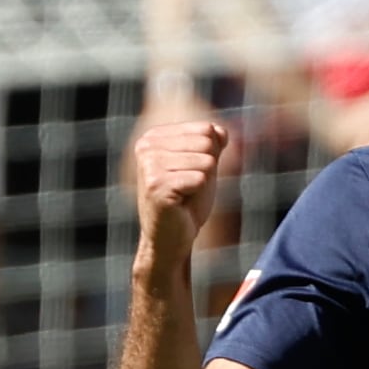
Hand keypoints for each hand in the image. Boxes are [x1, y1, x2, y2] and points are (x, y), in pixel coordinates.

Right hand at [131, 119, 229, 271]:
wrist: (170, 239)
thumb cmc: (187, 203)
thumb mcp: (203, 166)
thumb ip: (213, 143)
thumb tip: (222, 131)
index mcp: (154, 136)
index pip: (206, 129)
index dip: (210, 156)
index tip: (190, 175)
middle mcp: (146, 146)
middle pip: (207, 143)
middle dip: (207, 170)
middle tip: (188, 188)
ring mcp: (149, 165)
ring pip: (206, 161)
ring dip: (202, 183)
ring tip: (184, 196)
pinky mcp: (156, 185)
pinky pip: (200, 179)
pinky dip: (198, 194)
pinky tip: (180, 204)